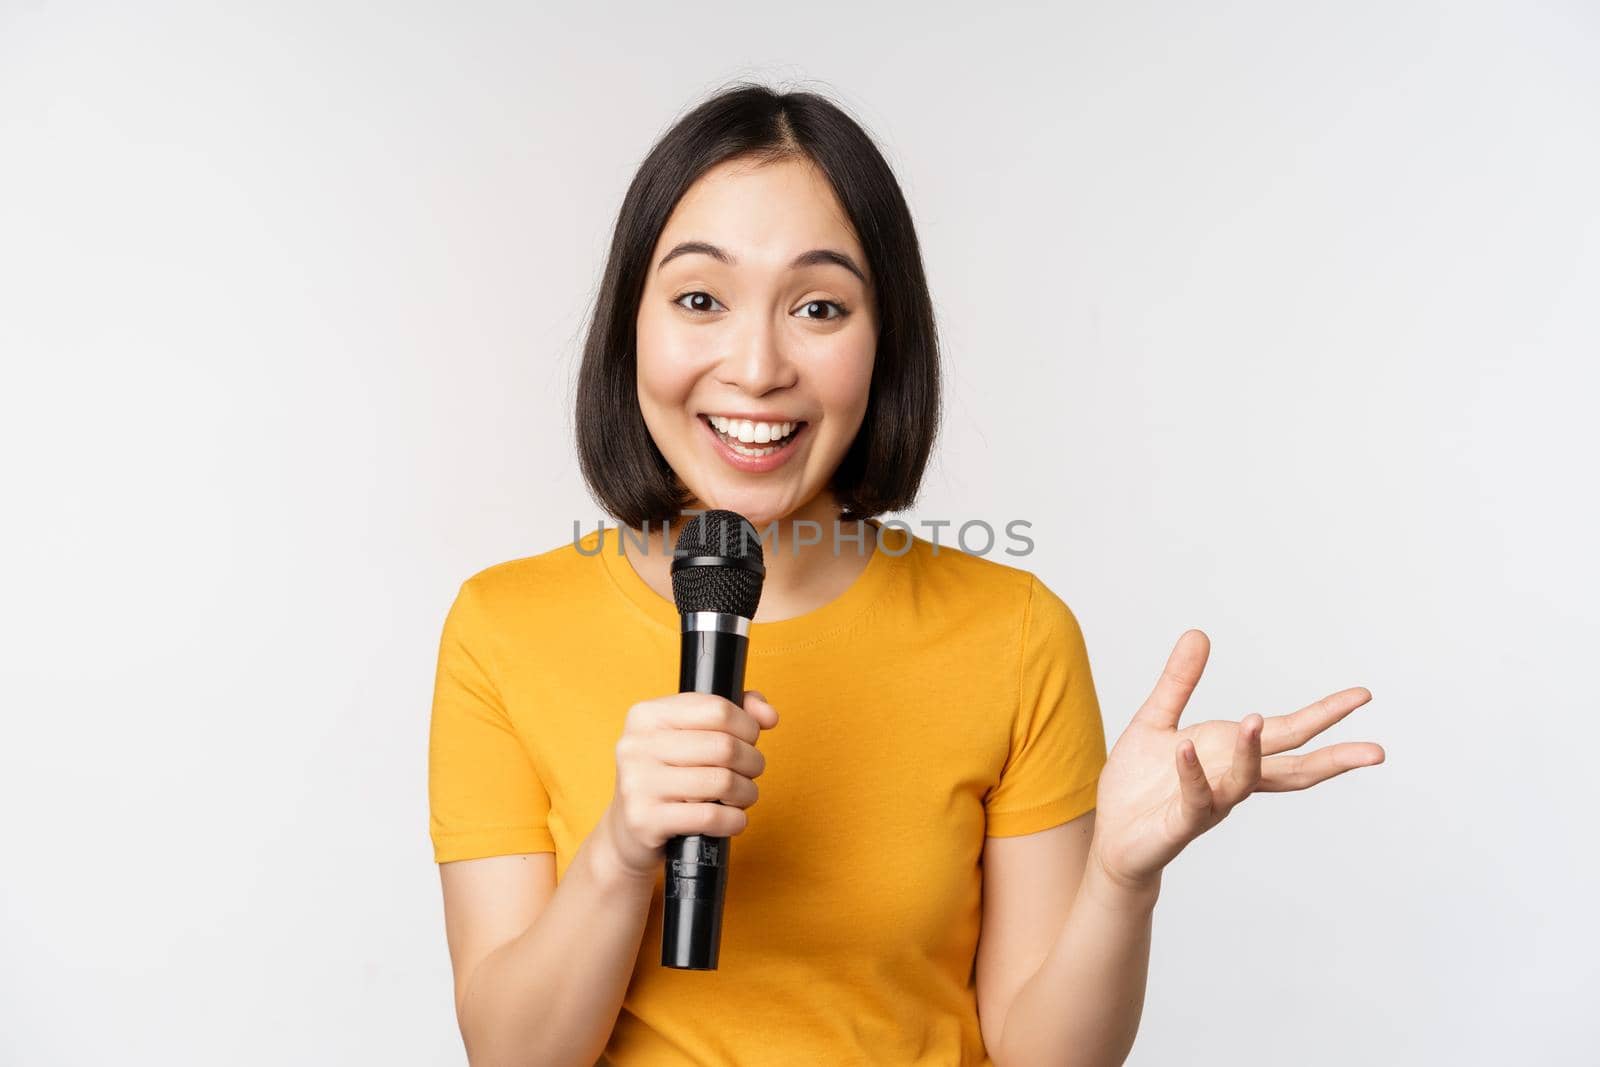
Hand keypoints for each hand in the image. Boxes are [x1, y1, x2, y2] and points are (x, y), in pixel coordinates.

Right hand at [596, 689, 779, 882]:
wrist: (628, 832)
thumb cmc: (669, 778)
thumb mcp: (690, 736)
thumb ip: (733, 713)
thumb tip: (768, 714)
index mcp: (647, 715)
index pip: (718, 709)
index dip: (747, 727)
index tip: (750, 741)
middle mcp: (636, 745)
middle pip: (724, 746)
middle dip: (752, 762)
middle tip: (751, 773)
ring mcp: (637, 783)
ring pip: (721, 782)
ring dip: (746, 793)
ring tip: (743, 797)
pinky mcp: (645, 820)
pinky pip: (710, 816)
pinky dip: (734, 820)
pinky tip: (732, 820)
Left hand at [1088, 630, 1384, 894]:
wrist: (1111, 834)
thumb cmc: (1139, 782)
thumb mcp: (1157, 719)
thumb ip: (1179, 681)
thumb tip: (1198, 633)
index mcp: (1233, 754)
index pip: (1289, 733)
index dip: (1325, 715)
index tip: (1363, 695)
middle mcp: (1232, 781)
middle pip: (1294, 769)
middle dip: (1335, 759)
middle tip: (1376, 751)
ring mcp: (1211, 803)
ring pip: (1245, 780)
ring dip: (1251, 751)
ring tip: (1255, 719)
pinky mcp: (1181, 822)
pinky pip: (1194, 796)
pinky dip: (1192, 772)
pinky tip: (1185, 748)